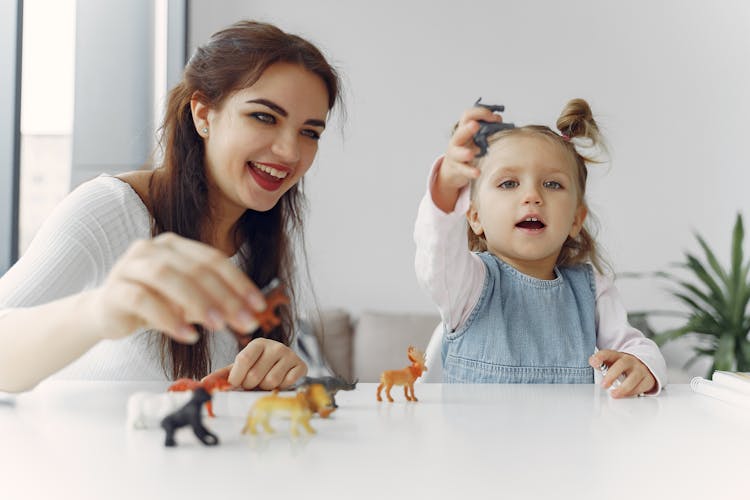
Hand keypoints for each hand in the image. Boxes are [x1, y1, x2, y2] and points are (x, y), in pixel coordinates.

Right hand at [92, 232, 266, 343]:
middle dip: (225, 296)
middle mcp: (152, 249)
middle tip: (245, 321)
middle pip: (195, 269)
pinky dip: (168, 318)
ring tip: (218, 326)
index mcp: (175, 246)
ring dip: (198, 302)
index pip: (213, 259)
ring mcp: (130, 265)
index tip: (259, 306)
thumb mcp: (188, 301)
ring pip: (168, 278)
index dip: (239, 282)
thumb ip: (215, 300)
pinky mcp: (114, 289)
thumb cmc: (153, 303)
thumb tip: (253, 311)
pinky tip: (187, 334)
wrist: (105, 314)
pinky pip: (143, 300)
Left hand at [214, 338, 306, 389]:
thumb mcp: (240, 368)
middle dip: (252, 385)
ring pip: (271, 382)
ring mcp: (290, 355)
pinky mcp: (301, 366)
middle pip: (256, 375)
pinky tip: (281, 381)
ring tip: (267, 382)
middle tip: (254, 382)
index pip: (243, 359)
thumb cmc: (258, 368)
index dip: (237, 376)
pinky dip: (281, 388)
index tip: (235, 384)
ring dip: (266, 388)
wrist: (284, 367)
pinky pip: (287, 384)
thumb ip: (222, 375)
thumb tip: (202, 384)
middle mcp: (275, 346)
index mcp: (257, 344)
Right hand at [431, 106, 502, 212]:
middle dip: (467, 129)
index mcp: (463, 129)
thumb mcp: (475, 137)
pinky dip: (470, 171)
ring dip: (464, 153)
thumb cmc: (467, 148)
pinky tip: (477, 172)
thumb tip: (499, 120)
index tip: (496, 118)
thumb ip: (486, 128)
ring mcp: (455, 155)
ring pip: (457, 153)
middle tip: (476, 126)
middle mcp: (457, 140)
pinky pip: (463, 170)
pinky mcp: (457, 168)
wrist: (453, 168)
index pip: (468, 115)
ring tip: (470, 154)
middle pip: (460, 132)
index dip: (480, 113)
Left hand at [589, 350, 656, 397]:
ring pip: (634, 377)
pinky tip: (625, 395)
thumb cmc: (622, 366)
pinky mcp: (647, 379)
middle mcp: (629, 361)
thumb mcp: (610, 363)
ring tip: (614, 394)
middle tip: (604, 385)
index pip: (607, 353)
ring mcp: (640, 369)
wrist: (643, 366)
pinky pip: (641, 387)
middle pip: (621, 364)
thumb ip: (600, 363)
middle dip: (612, 375)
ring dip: (623, 387)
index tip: (593, 362)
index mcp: (617, 355)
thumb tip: (593, 361)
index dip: (600, 357)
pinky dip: (632, 392)